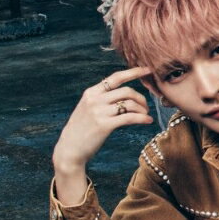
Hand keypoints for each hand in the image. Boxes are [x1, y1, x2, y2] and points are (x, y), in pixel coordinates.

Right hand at [53, 67, 154, 202]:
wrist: (69, 149)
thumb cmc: (82, 129)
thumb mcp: (88, 108)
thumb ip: (103, 99)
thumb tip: (127, 93)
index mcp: (91, 93)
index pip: (115, 77)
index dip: (133, 72)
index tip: (147, 70)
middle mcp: (95, 99)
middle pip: (127, 91)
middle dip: (141, 98)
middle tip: (146, 107)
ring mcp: (99, 112)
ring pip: (130, 104)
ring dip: (142, 109)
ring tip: (145, 115)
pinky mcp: (104, 125)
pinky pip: (130, 118)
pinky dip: (142, 118)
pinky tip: (148, 121)